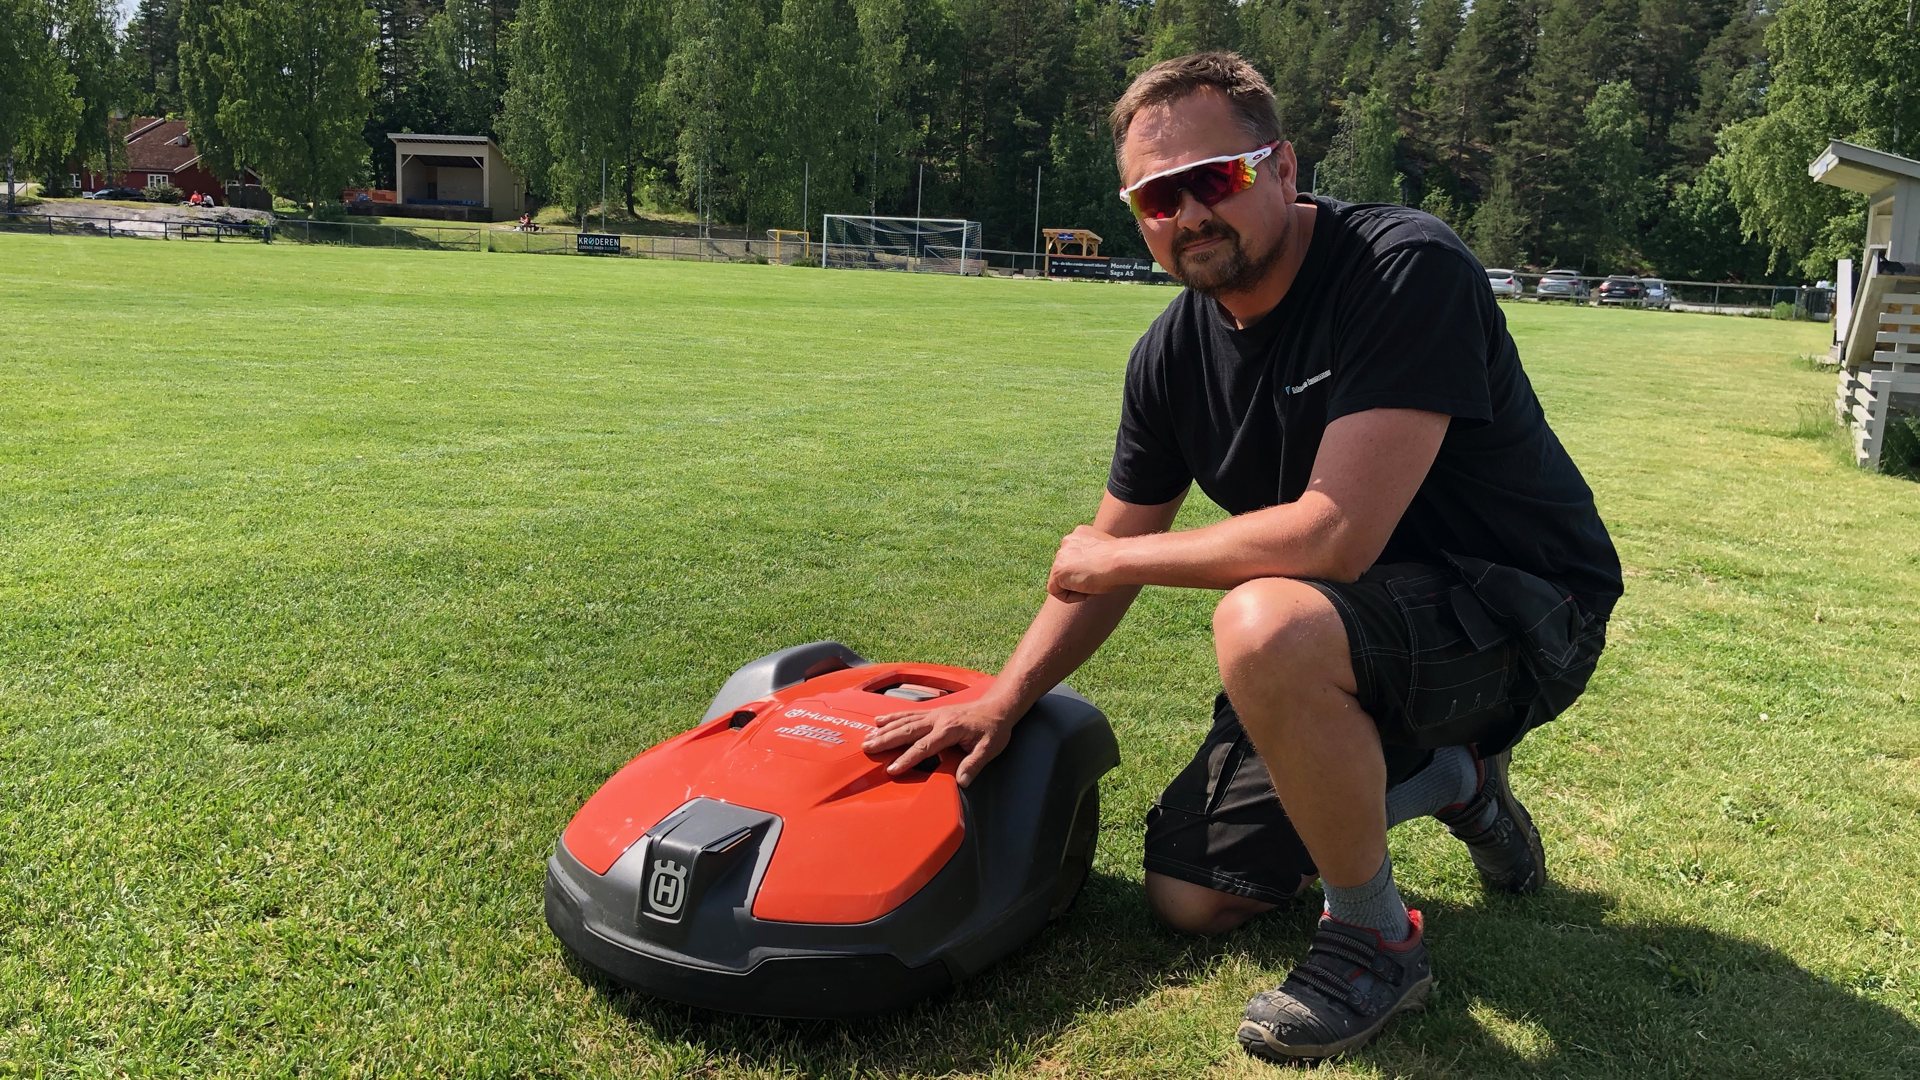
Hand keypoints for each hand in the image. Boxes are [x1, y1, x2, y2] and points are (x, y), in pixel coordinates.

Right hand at [862, 698, 1018, 787]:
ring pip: (904, 721)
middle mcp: (938, 719)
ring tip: (867, 738)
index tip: (892, 769)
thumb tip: (961, 781)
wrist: (997, 706)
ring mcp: (933, 714)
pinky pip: (908, 714)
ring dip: (885, 730)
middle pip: (907, 730)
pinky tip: (879, 722)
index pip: (924, 747)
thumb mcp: (990, 748)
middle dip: (886, 740)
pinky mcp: (932, 712)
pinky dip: (892, 717)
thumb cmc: (993, 729)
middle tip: (867, 748)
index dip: (907, 759)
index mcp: (950, 730)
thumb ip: (973, 764)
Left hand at [1049, 525, 1122, 602]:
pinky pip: (1056, 591)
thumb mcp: (1106, 553)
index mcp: (1080, 533)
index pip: (1076, 557)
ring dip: (1078, 587)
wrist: (1121, 560)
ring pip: (1062, 581)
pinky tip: (1086, 590)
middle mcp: (1067, 540)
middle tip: (1098, 581)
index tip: (1101, 574)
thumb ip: (1095, 556)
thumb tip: (1094, 569)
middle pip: (1068, 569)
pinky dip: (1070, 597)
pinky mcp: (1057, 571)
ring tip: (1095, 584)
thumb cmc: (1121, 559)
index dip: (1088, 570)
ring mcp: (1060, 555)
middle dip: (1080, 578)